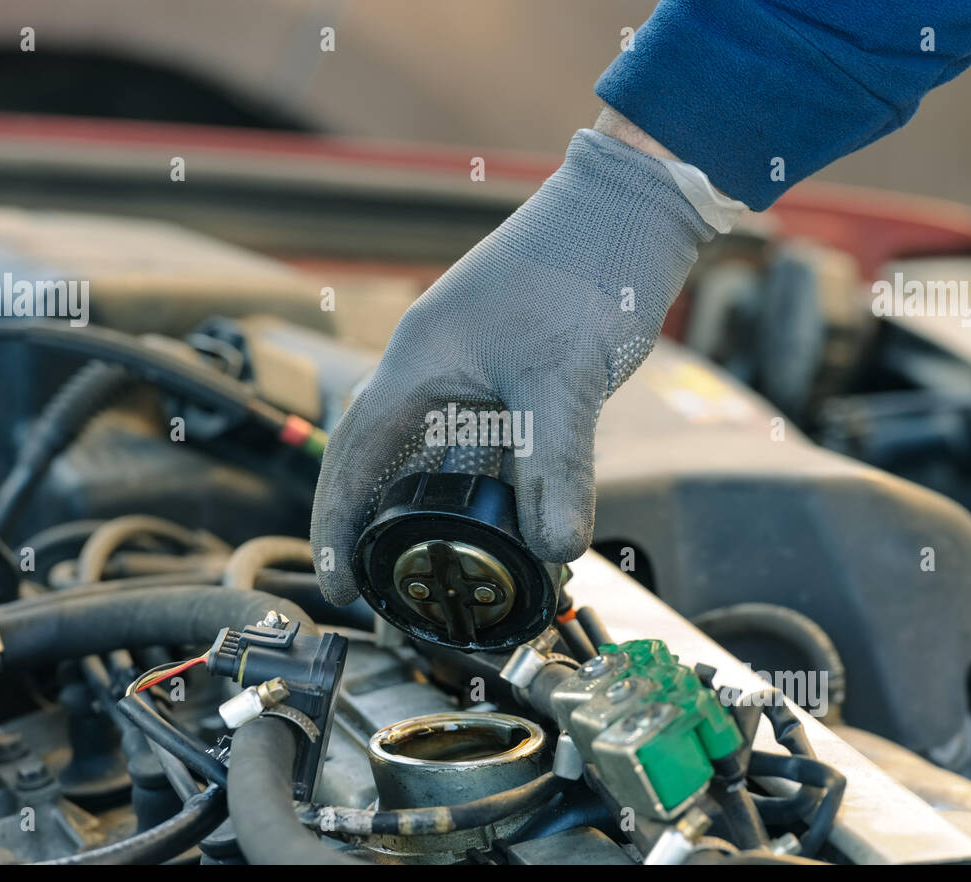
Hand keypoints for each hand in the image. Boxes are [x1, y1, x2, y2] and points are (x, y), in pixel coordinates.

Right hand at [311, 128, 712, 604]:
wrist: (634, 201)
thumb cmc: (587, 264)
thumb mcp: (565, 377)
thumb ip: (554, 465)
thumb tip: (553, 550)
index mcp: (418, 364)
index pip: (353, 458)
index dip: (336, 526)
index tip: (340, 585)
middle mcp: (432, 369)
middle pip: (382, 463)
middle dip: (378, 529)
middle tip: (389, 591)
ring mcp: (471, 370)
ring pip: (436, 456)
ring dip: (438, 512)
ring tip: (445, 569)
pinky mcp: (511, 372)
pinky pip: (482, 444)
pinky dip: (488, 486)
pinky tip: (508, 519)